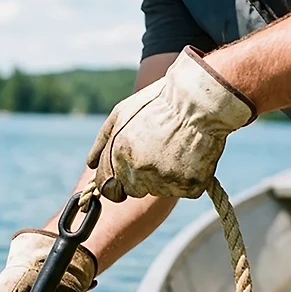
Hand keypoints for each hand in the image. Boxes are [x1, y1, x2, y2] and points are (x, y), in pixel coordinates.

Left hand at [86, 47, 255, 201]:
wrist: (200, 100)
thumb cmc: (159, 103)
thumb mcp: (121, 114)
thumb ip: (102, 143)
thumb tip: (91, 166)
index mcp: (119, 157)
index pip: (107, 188)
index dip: (115, 184)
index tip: (124, 178)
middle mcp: (139, 172)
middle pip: (132, 191)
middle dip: (140, 178)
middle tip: (157, 154)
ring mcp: (164, 180)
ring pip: (159, 190)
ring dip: (165, 177)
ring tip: (176, 149)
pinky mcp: (188, 186)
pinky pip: (185, 189)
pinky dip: (189, 178)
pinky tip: (192, 156)